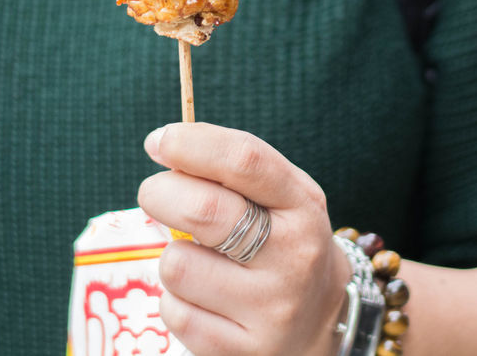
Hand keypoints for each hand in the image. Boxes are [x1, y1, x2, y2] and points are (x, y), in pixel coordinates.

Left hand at [138, 122, 351, 355]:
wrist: (321, 323)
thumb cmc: (283, 242)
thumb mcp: (281, 198)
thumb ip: (234, 169)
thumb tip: (166, 146)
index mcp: (301, 206)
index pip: (245, 161)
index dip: (192, 144)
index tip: (158, 142)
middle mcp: (293, 257)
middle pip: (203, 210)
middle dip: (160, 193)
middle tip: (154, 194)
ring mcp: (270, 308)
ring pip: (177, 265)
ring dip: (173, 256)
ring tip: (197, 260)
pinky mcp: (243, 349)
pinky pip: (175, 312)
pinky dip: (175, 300)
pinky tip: (202, 299)